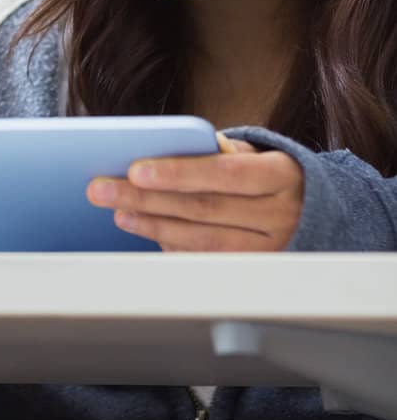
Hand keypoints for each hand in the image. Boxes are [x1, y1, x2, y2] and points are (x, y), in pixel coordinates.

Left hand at [86, 132, 304, 251]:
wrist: (317, 214)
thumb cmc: (270, 176)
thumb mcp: (258, 155)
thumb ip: (222, 151)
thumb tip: (175, 147)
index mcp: (282, 175)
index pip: (225, 174)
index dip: (179, 173)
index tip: (135, 168)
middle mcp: (280, 215)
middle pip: (204, 208)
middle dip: (148, 198)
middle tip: (103, 189)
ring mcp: (270, 249)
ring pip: (203, 239)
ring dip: (153, 225)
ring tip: (118, 211)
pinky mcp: (255, 272)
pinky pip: (206, 261)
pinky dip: (171, 246)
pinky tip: (145, 231)